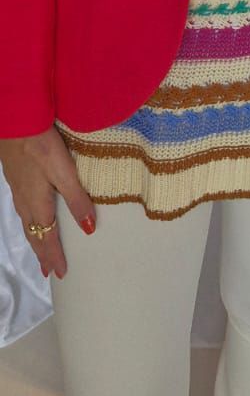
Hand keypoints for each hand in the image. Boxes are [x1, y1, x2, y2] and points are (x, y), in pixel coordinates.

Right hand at [0, 127, 95, 278]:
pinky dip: (28, 221)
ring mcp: (18, 189)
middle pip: (33, 234)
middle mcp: (25, 201)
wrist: (17, 122)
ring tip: (39, 249)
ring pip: (26, 222)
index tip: (60, 273)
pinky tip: (30, 214)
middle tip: (47, 271)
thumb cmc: (42, 146)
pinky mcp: (15, 177)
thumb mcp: (64, 172)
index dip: (54, 255)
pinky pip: (22, 209)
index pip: (47, 237)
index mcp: (38, 203)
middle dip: (42, 253)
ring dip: (34, 238)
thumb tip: (88, 230)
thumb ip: (76, 199)